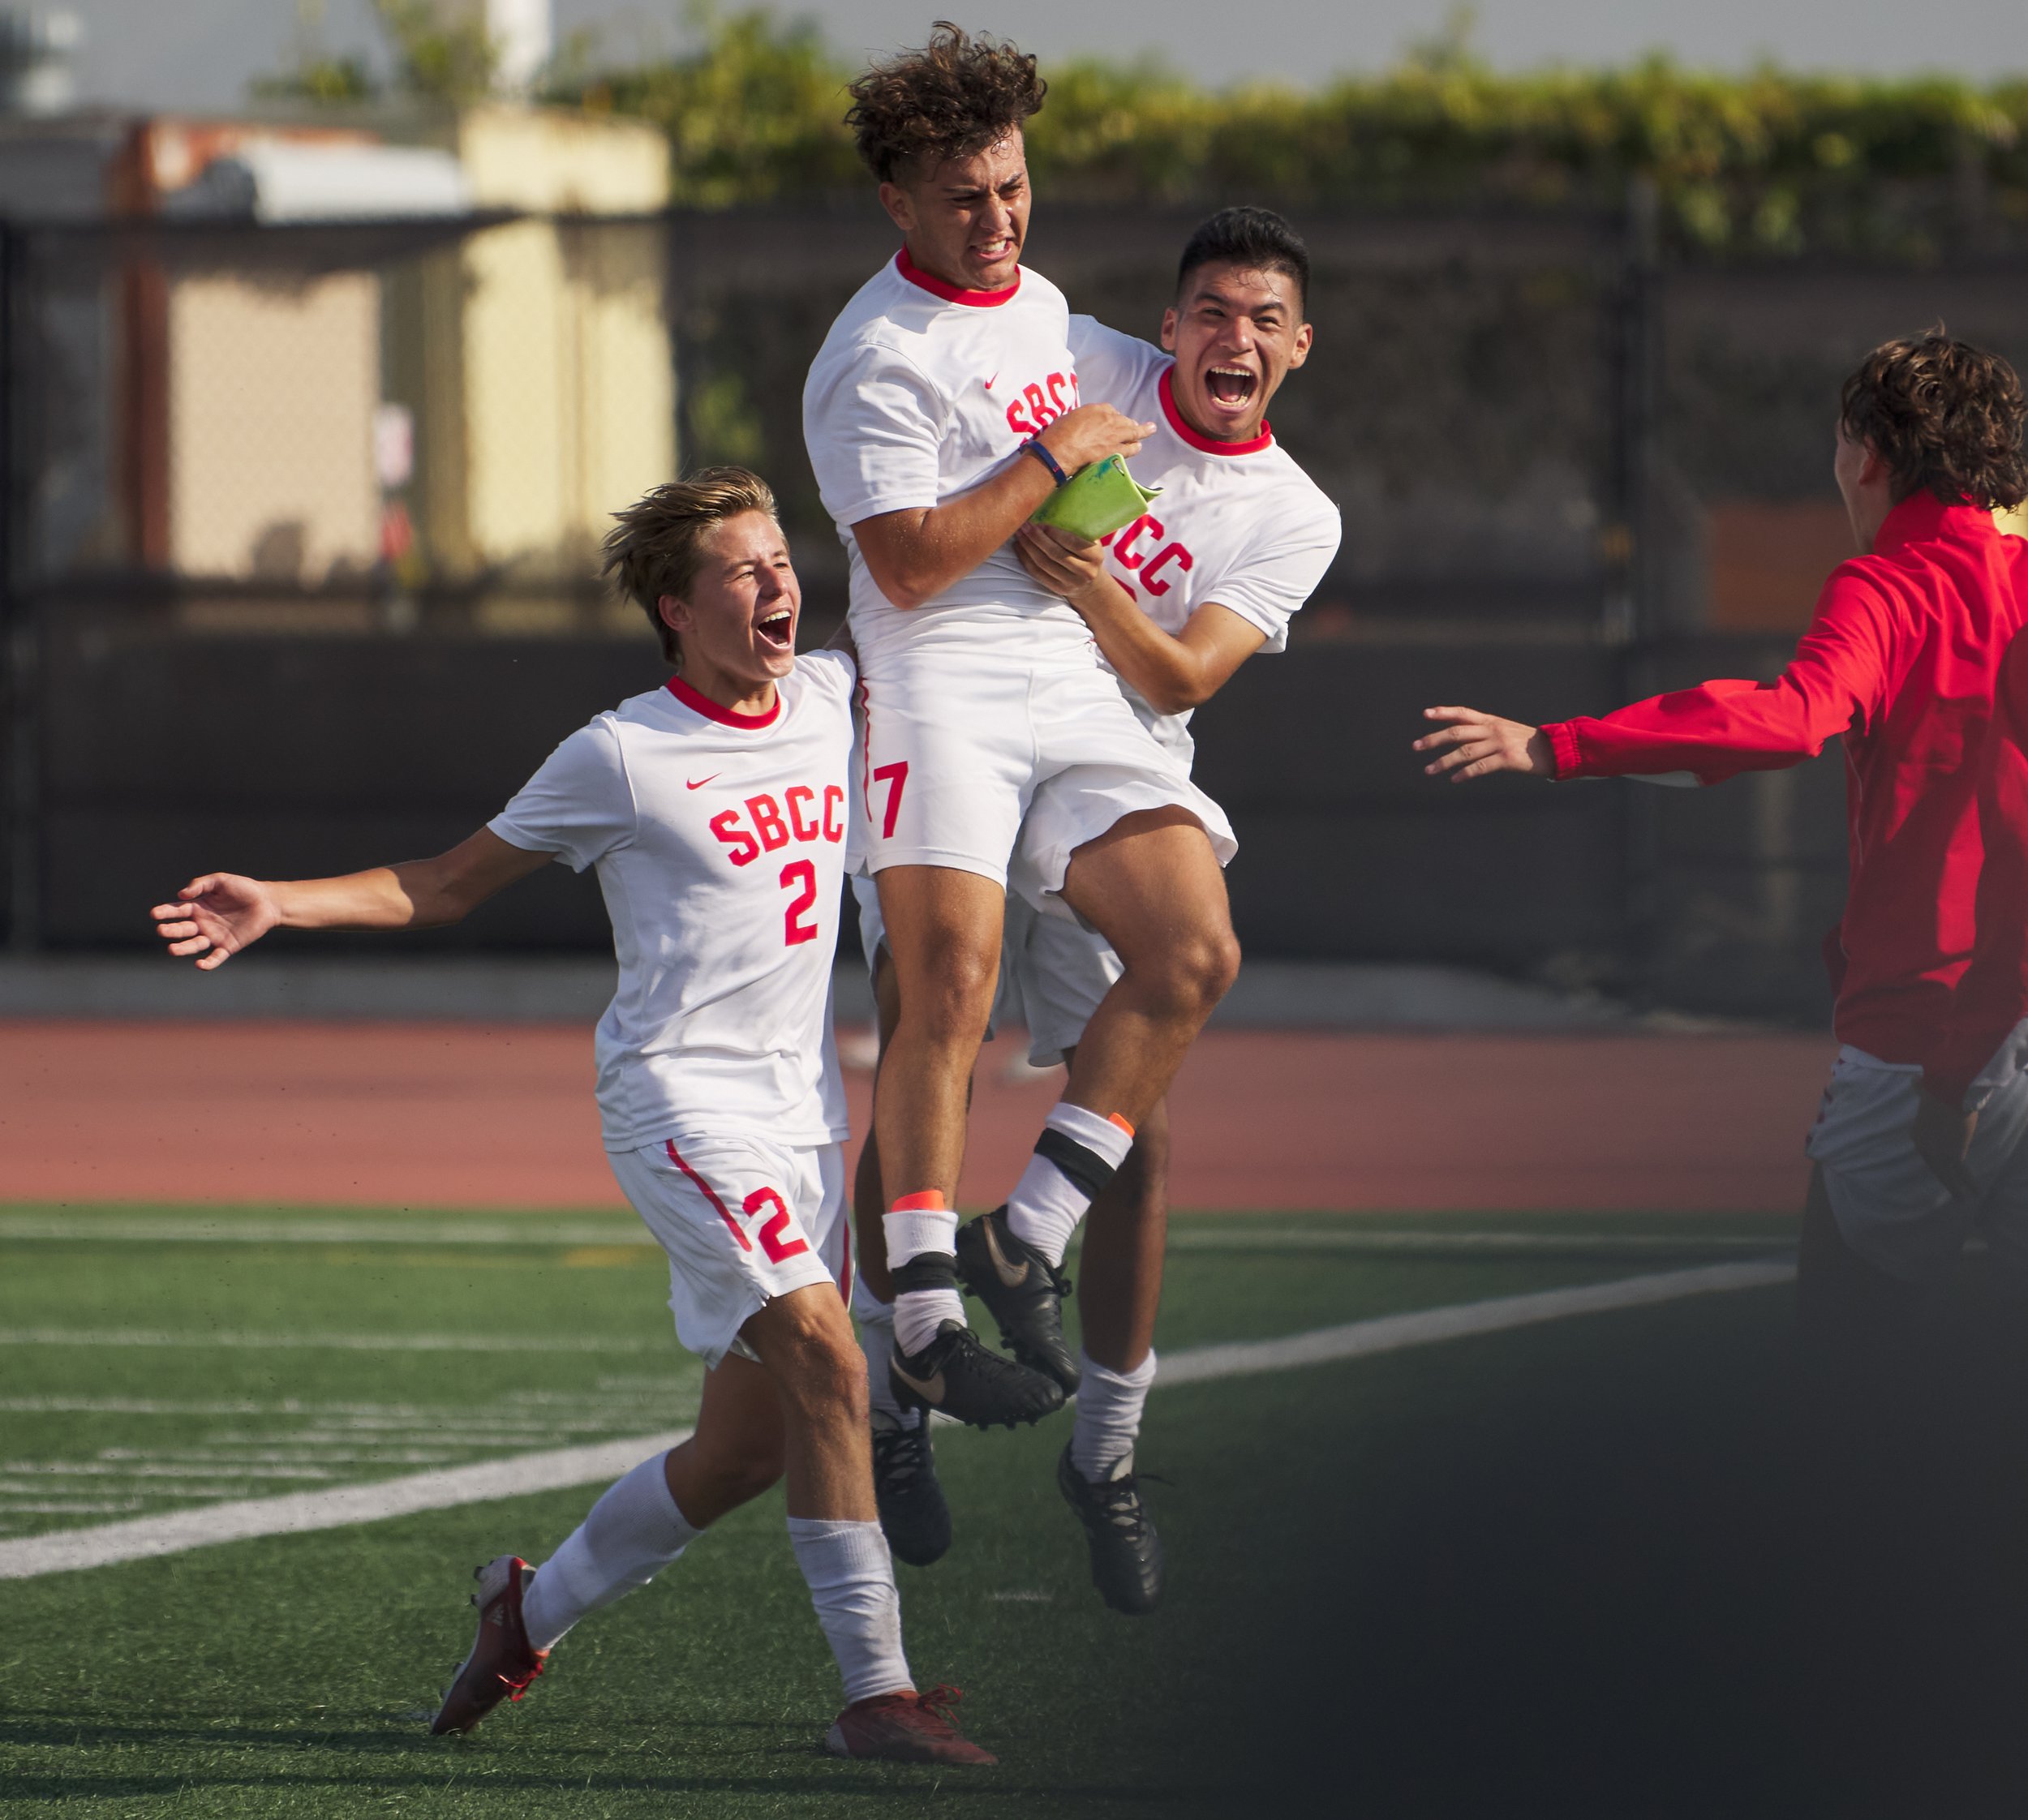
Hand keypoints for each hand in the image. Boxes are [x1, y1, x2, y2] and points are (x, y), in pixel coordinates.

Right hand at [150, 873, 281, 969]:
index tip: (154, 913)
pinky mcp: (228, 946)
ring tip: (172, 950)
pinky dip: (208, 963)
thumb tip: (181, 895)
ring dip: (183, 949)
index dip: (165, 912)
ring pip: (194, 945)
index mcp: (198, 907)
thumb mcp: (220, 881)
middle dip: (171, 930)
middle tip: (162, 930)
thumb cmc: (243, 888)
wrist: (268, 902)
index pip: (176, 911)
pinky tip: (200, 965)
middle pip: (182, 929)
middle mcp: (202, 923)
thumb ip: (200, 884)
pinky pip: (215, 957)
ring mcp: (214, 936)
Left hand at [1014, 521, 1108, 605]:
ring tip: (1019, 532)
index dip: (1054, 532)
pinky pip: (1037, 573)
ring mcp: (1071, 583)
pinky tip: (1018, 546)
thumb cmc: (1086, 552)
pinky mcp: (1058, 589)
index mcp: (1096, 556)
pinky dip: (1025, 558)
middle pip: (1055, 553)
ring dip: (1028, 546)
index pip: (1072, 542)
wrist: (1090, 581)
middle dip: (1037, 537)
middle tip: (1025, 523)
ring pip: (1043, 563)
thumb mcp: (1090, 539)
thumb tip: (1055, 502)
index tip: (1041, 520)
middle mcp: (1085, 572)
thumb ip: (1078, 526)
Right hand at [1037, 403, 1155, 471]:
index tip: (1114, 420)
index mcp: (1094, 409)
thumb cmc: (1056, 435)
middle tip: (1135, 425)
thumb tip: (1078, 424)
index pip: (1110, 410)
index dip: (1113, 416)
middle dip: (1129, 423)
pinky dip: (1135, 447)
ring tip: (1149, 430)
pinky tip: (1138, 447)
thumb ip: (1078, 420)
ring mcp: (1113, 435)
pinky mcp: (1114, 451)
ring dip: (1141, 431)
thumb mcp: (1067, 419)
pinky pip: (1130, 448)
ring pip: (1133, 432)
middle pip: (1124, 420)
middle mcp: (1107, 419)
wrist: (1058, 451)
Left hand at [1414, 706, 1555, 780]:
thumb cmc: (1527, 743)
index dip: (1444, 712)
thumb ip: (1485, 731)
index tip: (1425, 714)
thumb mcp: (1505, 730)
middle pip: (1457, 732)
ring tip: (1428, 770)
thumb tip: (1462, 737)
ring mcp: (1499, 743)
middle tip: (1416, 746)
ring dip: (1444, 762)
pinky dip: (1464, 773)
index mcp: (1491, 721)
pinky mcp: (1506, 758)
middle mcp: (1493, 729)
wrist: (1554, 749)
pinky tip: (1454, 779)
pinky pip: (1480, 766)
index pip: (1463, 713)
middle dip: (1434, 739)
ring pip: (1464, 752)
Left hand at [1911, 1086, 1978, 1199]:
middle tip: (1950, 1188)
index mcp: (1917, 1132)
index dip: (1934, 1155)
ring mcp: (1938, 1152)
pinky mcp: (1953, 1155)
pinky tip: (1974, 1193)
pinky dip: (1968, 1183)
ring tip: (1962, 1199)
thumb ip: (1920, 1090)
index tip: (1942, 1162)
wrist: (1947, 1094)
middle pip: (1935, 1165)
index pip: (1926, 1148)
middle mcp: (1924, 1146)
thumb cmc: (1938, 1090)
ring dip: (1955, 1186)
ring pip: (1947, 1173)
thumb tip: (1914, 1080)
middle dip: (1943, 1175)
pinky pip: (1961, 1172)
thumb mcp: (1926, 1093)